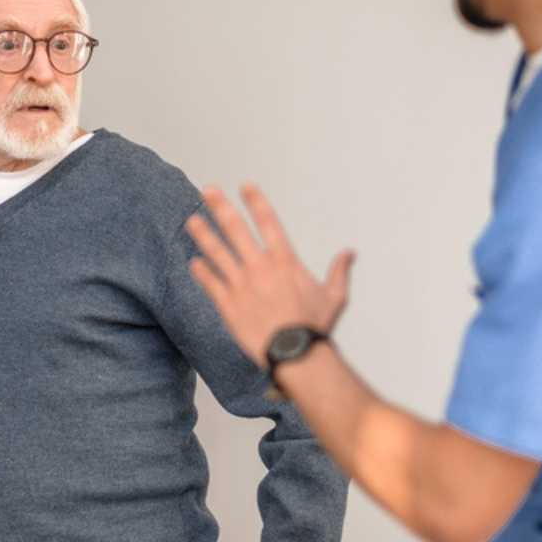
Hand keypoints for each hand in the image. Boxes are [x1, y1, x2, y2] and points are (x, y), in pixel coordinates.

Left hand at [186, 185, 355, 366]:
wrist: (295, 355)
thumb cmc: (315, 327)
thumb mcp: (334, 297)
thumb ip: (339, 271)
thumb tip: (349, 253)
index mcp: (285, 261)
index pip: (268, 222)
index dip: (256, 201)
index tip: (245, 186)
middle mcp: (260, 268)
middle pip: (236, 229)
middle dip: (220, 207)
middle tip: (208, 189)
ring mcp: (241, 286)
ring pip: (217, 253)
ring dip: (203, 234)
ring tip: (191, 219)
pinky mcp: (228, 306)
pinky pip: (210, 284)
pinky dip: (202, 272)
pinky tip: (193, 262)